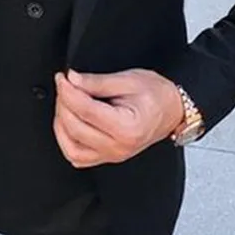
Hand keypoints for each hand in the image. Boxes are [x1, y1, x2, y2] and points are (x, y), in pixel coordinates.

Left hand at [53, 68, 184, 167]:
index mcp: (127, 128)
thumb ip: (97, 82)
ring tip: (65, 103)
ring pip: (71, 148)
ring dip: (61, 124)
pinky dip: (67, 141)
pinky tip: (68, 123)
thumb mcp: (128, 80)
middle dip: (63, 103)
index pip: (85, 111)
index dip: (68, 91)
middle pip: (75, 128)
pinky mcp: (107, 157)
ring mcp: (112, 155)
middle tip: (64, 85)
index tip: (63, 77)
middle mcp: (118, 147)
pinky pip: (77, 157)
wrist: (172, 109)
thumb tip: (72, 80)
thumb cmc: (157, 94)